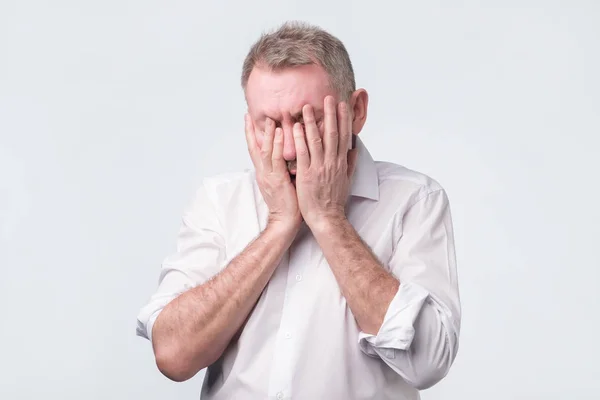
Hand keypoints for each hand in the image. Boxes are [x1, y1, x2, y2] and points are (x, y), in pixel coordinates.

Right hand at [245, 114, 301, 231]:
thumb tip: (287, 155)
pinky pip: (275, 159)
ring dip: (266, 134)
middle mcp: (263, 173)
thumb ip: (281, 168)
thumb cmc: (287, 204)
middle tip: (249, 114)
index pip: (254, 150)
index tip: (248, 120)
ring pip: (264, 150)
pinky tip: (280, 133)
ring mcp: (269, 176)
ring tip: (268, 118)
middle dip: (251, 130)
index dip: (250, 135)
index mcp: (264, 173)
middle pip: (253, 148)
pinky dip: (276, 145)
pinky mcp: (277, 180)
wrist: (285, 221)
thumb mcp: (281, 182)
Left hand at [292, 96, 358, 229]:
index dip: (343, 119)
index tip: (342, 105)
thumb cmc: (335, 200)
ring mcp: (319, 168)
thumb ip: (350, 163)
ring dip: (311, 122)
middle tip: (327, 97)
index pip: (344, 136)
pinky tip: (295, 127)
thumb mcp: (347, 180)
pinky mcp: (307, 174)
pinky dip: (300, 139)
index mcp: (341, 162)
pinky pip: (303, 154)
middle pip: (332, 133)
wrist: (327, 217)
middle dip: (330, 114)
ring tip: (306, 106)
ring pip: (316, 140)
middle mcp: (332, 162)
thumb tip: (354, 149)